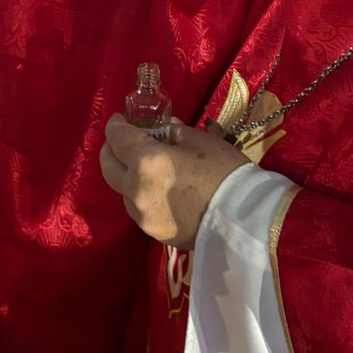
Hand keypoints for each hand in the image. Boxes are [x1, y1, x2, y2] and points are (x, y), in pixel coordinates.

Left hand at [99, 114, 248, 249]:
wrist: (245, 221)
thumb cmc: (225, 174)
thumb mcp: (202, 142)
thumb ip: (176, 133)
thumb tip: (165, 129)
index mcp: (145, 161)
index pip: (116, 137)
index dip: (116, 125)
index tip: (121, 119)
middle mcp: (134, 189)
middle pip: (107, 166)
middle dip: (111, 149)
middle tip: (123, 141)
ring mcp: (141, 215)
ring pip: (122, 190)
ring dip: (127, 175)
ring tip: (146, 169)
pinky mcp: (152, 232)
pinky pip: (138, 209)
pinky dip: (142, 195)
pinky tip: (160, 191)